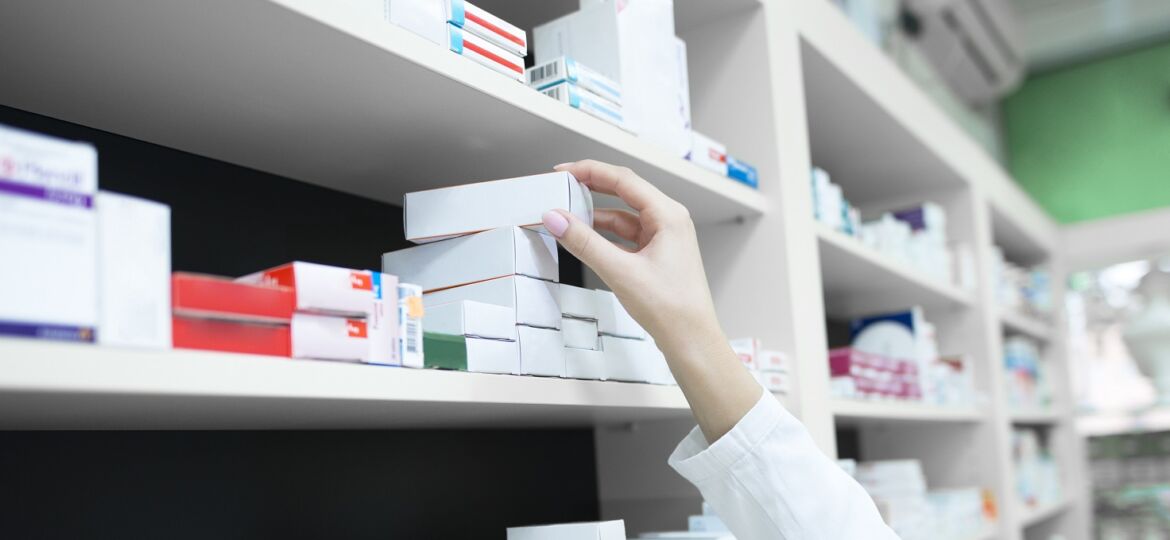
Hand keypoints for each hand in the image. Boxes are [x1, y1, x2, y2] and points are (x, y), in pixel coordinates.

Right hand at [542, 160, 760, 441]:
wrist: (691, 340)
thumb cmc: (671, 308)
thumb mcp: (620, 271)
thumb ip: (584, 242)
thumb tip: (556, 218)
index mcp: (668, 215)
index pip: (623, 180)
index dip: (590, 171)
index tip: (563, 172)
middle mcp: (669, 221)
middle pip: (624, 192)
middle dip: (591, 188)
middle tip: (562, 186)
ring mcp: (664, 238)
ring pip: (624, 215)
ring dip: (596, 214)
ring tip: (568, 215)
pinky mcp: (657, 254)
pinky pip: (627, 234)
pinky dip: (605, 234)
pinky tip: (586, 238)